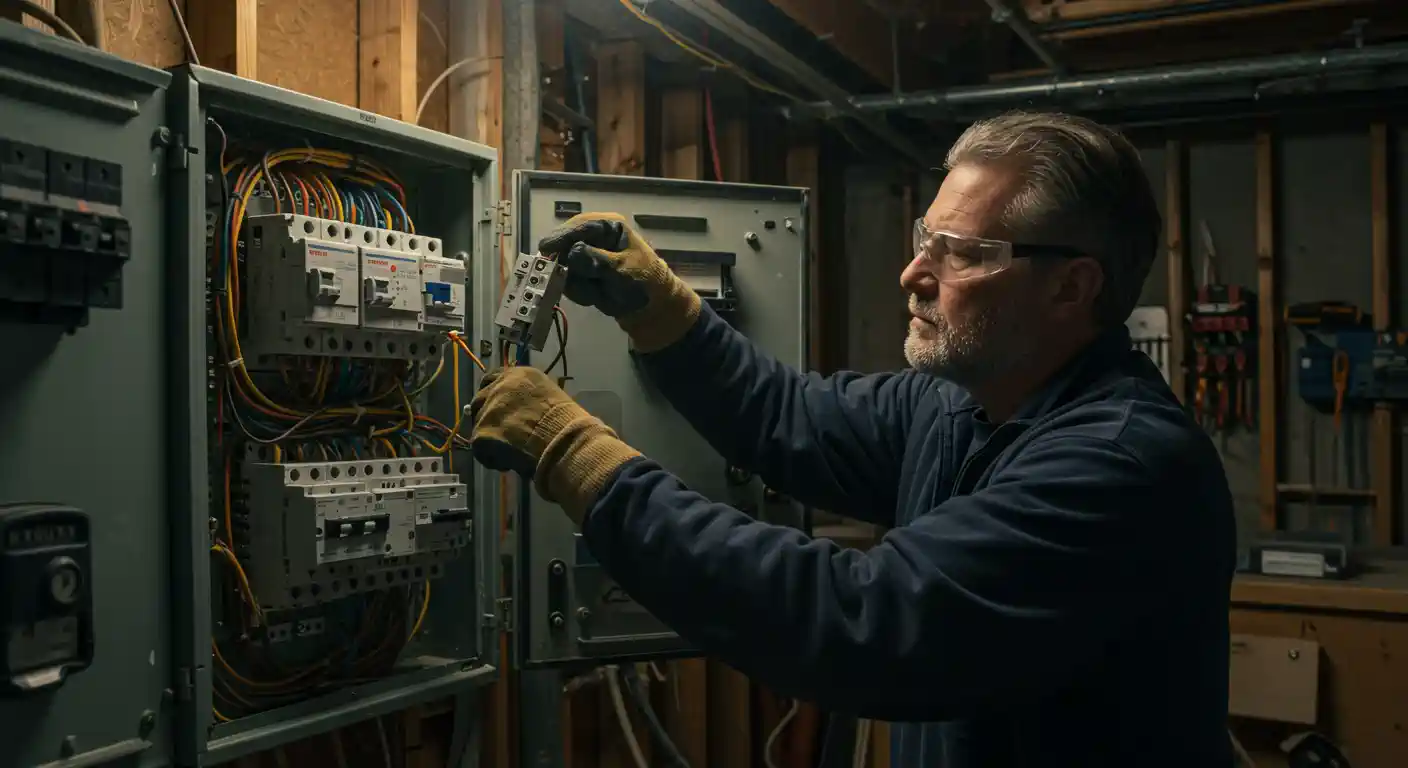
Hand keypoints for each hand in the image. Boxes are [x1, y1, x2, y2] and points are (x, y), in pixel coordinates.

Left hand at [469, 366, 640, 522]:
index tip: (497, 408)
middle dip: (486, 415)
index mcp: (517, 375)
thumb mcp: (548, 396)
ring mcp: (487, 409)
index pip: (492, 378)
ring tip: (510, 451)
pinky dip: (492, 459)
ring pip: (478, 425)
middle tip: (500, 432)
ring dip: (491, 438)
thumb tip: (520, 412)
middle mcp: (498, 387)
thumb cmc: (566, 422)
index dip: (491, 394)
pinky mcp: (481, 433)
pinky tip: (510, 464)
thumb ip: (528, 398)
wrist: (562, 440)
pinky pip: (480, 450)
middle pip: (480, 399)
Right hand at [536, 212, 701, 352]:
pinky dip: (580, 292)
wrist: (652, 309)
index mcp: (609, 227)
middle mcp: (595, 238)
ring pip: (565, 266)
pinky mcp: (584, 274)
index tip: (546, 248)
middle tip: (572, 279)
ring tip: (596, 293)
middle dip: (569, 265)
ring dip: (577, 283)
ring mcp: (588, 257)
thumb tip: (572, 253)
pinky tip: (596, 297)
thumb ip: (596, 260)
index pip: (580, 226)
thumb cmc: (645, 282)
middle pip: (566, 245)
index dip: (561, 237)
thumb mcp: (622, 269)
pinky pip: (569, 281)